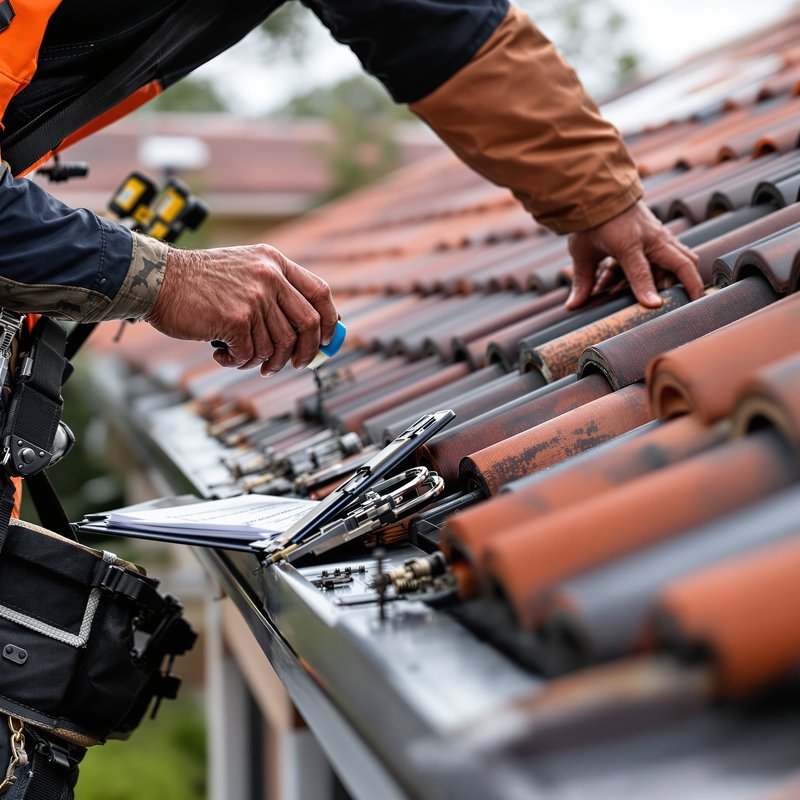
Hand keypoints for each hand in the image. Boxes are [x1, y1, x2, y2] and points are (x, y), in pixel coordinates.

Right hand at [146, 244, 337, 373]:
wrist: (156, 279)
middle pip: (308, 324)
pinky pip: (251, 354)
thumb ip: (273, 291)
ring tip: (243, 358)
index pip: (320, 293)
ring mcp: (254, 298)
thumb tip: (305, 332)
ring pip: (278, 345)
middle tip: (294, 364)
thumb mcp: (244, 270)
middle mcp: (269, 277)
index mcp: (274, 262)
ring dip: (263, 361)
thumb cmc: (197, 281)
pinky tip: (223, 356)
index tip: (328, 339)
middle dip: (305, 352)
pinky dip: (237, 362)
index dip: (330, 320)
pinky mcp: (235, 319)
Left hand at [566, 200, 702, 309]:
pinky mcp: (661, 234)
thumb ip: (582, 280)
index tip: (654, 306)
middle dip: (692, 284)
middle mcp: (650, 238)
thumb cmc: (591, 222)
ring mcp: (659, 235)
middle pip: (681, 262)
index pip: (639, 270)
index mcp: (627, 242)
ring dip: (681, 277)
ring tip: (680, 296)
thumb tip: (572, 306)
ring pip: (683, 257)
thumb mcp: (582, 252)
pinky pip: (674, 254)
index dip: (646, 289)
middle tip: (695, 304)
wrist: (601, 192)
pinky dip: (668, 269)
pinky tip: (653, 284)